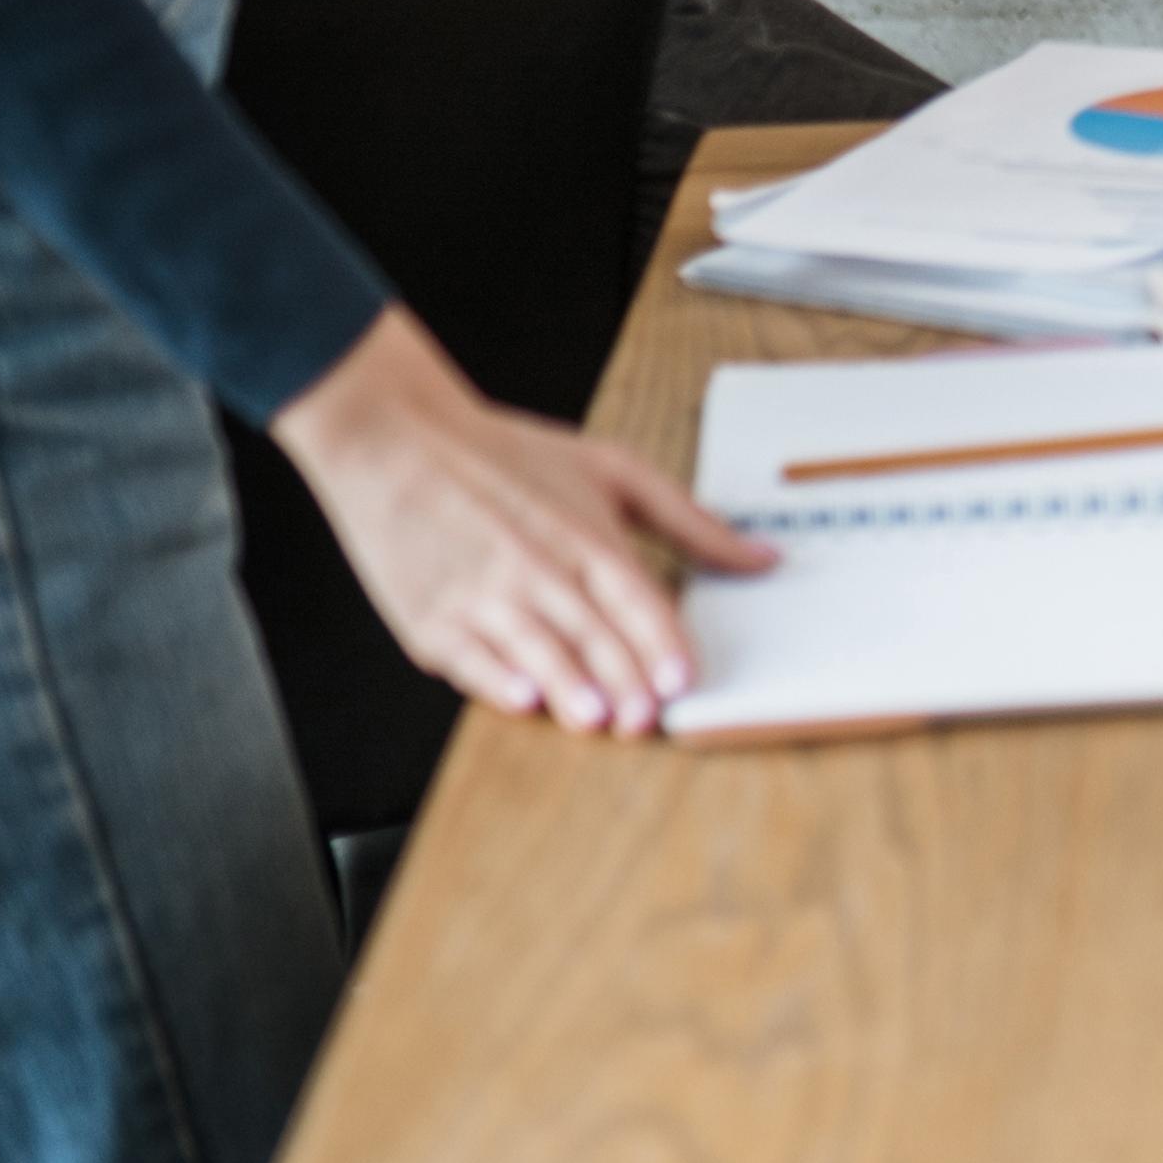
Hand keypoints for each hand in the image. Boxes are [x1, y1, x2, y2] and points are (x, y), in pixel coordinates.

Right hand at [265, 306, 768, 732]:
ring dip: (564, 685)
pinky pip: (468, 657)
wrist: (396, 442)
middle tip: (646, 720)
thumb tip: (765, 559)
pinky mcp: (431, 618)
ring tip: (594, 718)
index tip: (682, 678)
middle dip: (620, 677)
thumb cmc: (508, 458)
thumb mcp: (613, 470)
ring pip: (532, 647)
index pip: (632, 596)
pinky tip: (518, 698)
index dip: (658, 640)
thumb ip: (691, 522)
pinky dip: (493, 679)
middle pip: (588, 631)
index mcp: (585, 533)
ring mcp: (480, 594)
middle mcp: (536, 566)